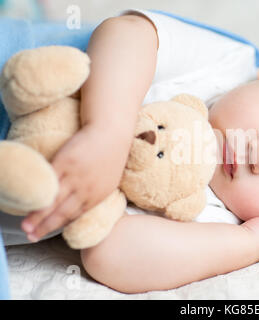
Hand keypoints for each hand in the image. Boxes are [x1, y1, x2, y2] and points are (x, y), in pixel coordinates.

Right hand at [21, 123, 132, 241]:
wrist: (112, 130)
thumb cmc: (111, 153)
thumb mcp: (108, 179)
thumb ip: (95, 191)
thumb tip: (81, 199)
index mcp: (99, 195)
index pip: (76, 215)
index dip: (60, 225)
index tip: (47, 234)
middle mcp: (87, 189)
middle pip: (63, 212)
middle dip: (46, 226)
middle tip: (32, 237)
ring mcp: (75, 176)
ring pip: (54, 200)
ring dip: (39, 215)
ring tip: (26, 226)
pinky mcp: (66, 162)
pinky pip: (50, 181)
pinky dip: (40, 193)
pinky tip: (30, 201)